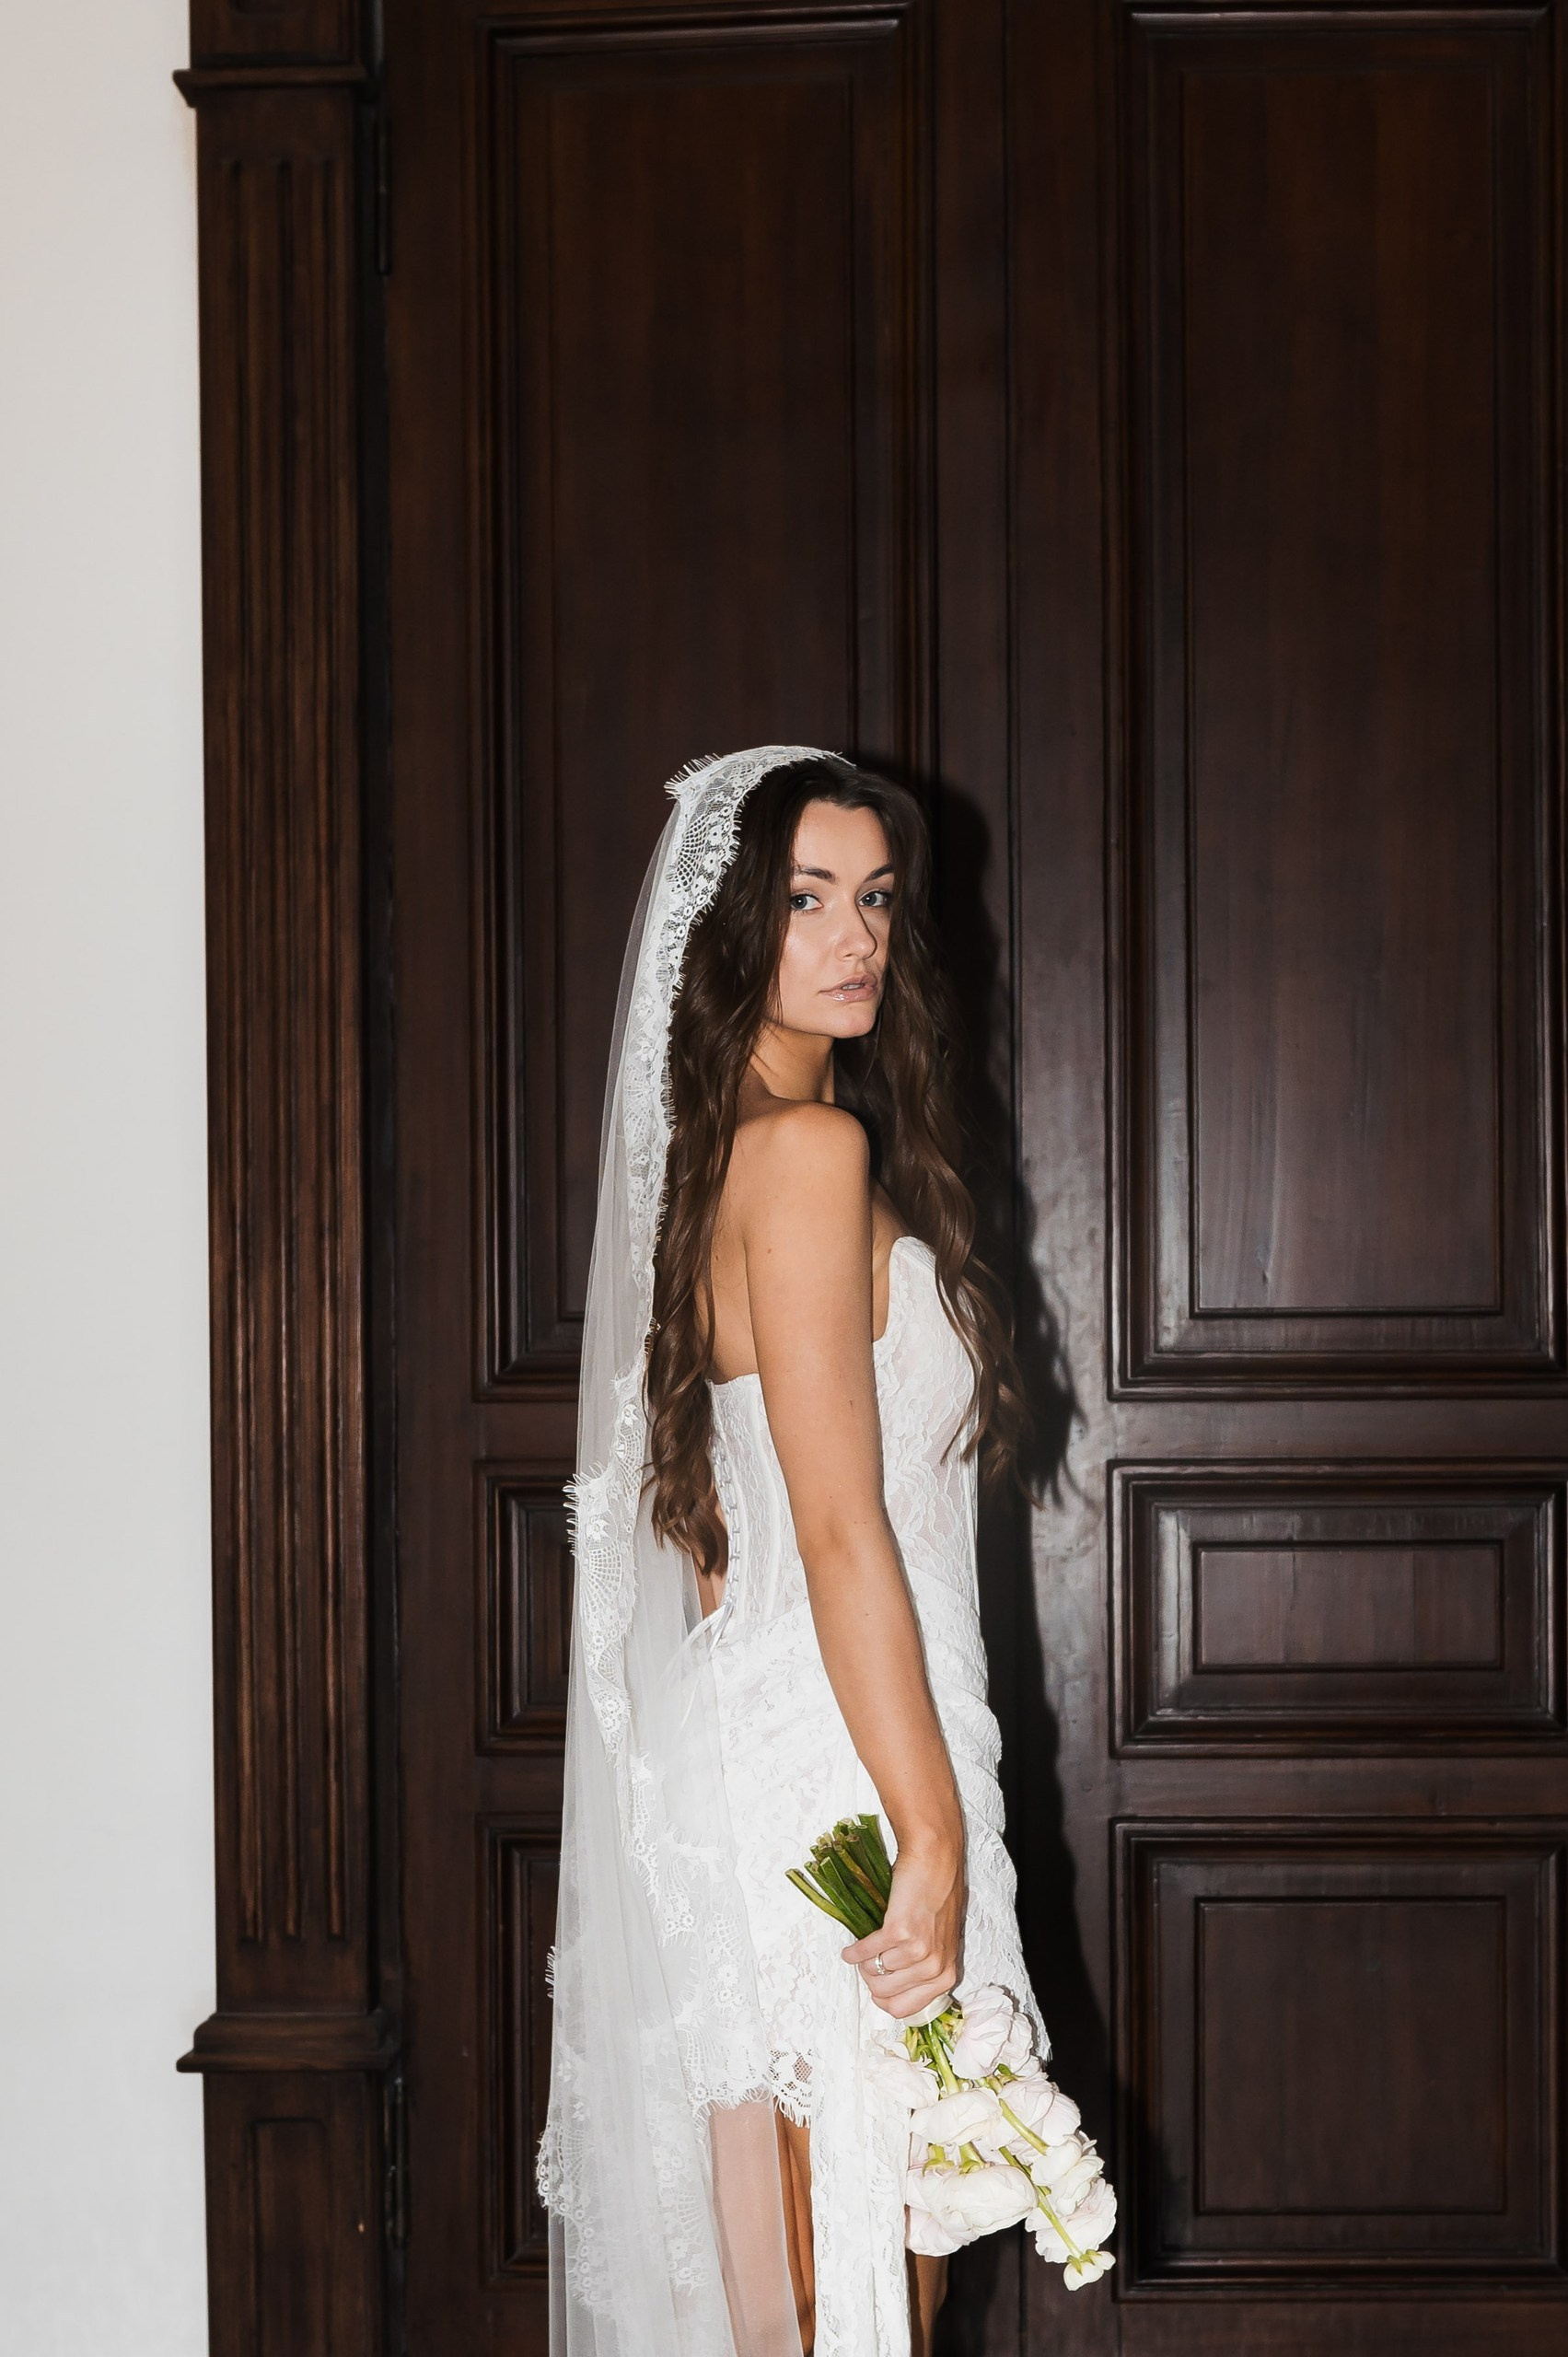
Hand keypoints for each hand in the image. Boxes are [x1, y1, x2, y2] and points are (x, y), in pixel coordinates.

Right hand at [842, 1840, 964, 2020]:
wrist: (935, 1861)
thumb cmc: (936, 1897)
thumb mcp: (940, 1942)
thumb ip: (924, 1969)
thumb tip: (892, 1988)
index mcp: (946, 1975)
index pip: (905, 2009)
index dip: (884, 1998)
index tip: (876, 1986)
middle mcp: (935, 1968)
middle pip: (886, 1996)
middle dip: (871, 1983)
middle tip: (867, 1967)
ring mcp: (919, 1952)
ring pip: (874, 1975)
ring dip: (863, 1964)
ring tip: (863, 1950)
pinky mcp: (900, 1933)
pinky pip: (866, 1953)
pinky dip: (854, 1952)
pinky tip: (851, 1949)